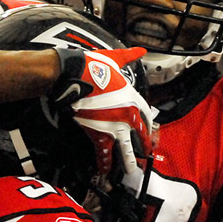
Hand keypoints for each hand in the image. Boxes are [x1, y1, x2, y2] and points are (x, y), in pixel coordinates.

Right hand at [51, 46, 152, 174]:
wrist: (73, 77)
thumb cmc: (93, 66)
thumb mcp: (114, 59)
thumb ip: (128, 56)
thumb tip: (139, 50)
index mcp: (133, 99)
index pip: (146, 116)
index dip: (148, 126)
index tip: (149, 132)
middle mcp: (127, 116)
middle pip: (141, 136)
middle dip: (145, 147)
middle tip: (147, 156)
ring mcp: (114, 127)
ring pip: (125, 150)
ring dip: (128, 162)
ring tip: (130, 171)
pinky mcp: (98, 134)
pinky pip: (103, 153)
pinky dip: (103, 163)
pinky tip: (105, 171)